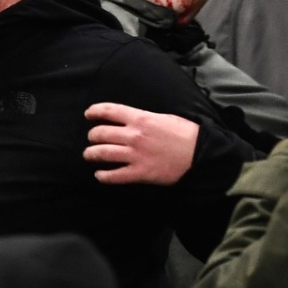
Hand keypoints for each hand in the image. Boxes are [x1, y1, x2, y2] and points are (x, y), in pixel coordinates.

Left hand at [84, 104, 198, 184]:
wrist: (199, 154)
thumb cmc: (185, 133)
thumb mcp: (164, 117)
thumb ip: (144, 118)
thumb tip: (132, 120)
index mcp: (140, 118)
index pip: (109, 111)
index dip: (94, 112)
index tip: (88, 115)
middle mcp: (134, 135)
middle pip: (101, 133)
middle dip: (92, 136)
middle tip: (91, 138)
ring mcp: (135, 155)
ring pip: (103, 153)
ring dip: (92, 154)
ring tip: (89, 155)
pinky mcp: (140, 173)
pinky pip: (115, 176)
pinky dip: (103, 176)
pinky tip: (99, 175)